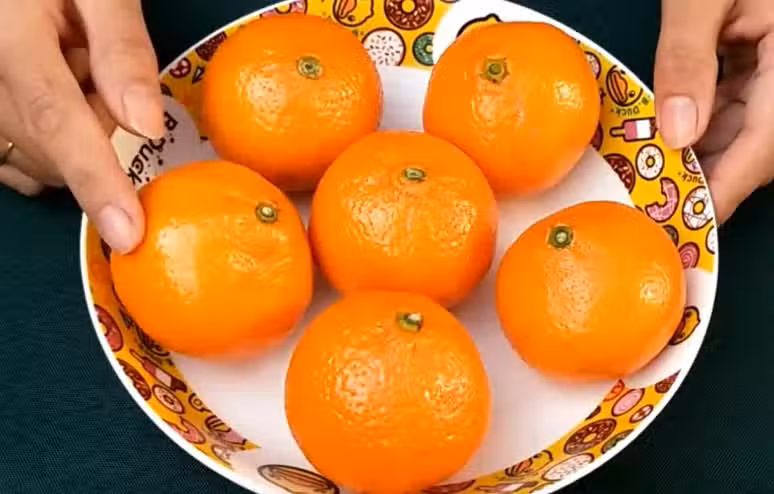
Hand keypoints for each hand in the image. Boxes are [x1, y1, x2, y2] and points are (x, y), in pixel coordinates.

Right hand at [0, 0, 162, 252]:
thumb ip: (121, 48)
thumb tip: (146, 127)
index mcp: (10, 39)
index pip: (58, 123)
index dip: (96, 183)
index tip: (126, 234)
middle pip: (52, 144)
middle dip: (96, 126)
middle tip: (94, 60)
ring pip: (37, 153)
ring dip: (75, 129)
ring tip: (71, 62)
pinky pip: (18, 152)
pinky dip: (53, 139)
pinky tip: (57, 88)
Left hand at [655, 0, 773, 223]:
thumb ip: (688, 58)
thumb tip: (674, 132)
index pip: (765, 145)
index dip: (725, 190)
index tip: (687, 224)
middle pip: (759, 146)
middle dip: (708, 176)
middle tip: (654, 201)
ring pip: (750, 130)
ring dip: (702, 150)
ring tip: (654, 170)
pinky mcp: (768, 61)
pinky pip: (743, 105)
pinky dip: (707, 120)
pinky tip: (673, 128)